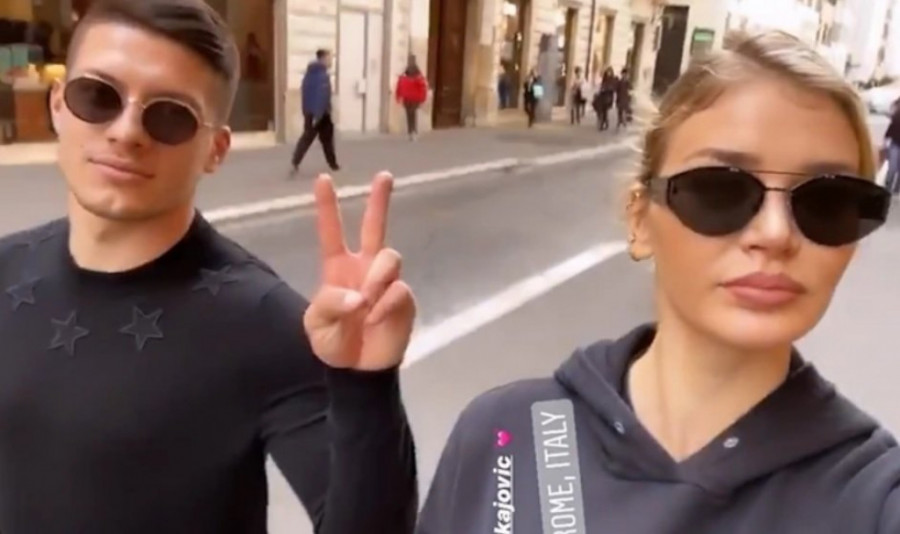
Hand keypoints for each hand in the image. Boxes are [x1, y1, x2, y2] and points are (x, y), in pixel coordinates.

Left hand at [303, 173, 415, 370]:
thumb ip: (330, 304)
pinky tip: (376, 320)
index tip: (322, 179)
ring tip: (367, 303)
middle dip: (380, 200)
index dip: (326, 207)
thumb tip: (359, 295)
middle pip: (375, 226)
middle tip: (385, 175)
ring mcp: (386, 282)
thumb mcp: (316, 324)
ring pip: (391, 257)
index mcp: (337, 268)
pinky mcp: (404, 299)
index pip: (331, 232)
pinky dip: (385, 305)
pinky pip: (399, 290)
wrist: (358, 369)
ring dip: (377, 277)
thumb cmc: (332, 342)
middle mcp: (365, 267)